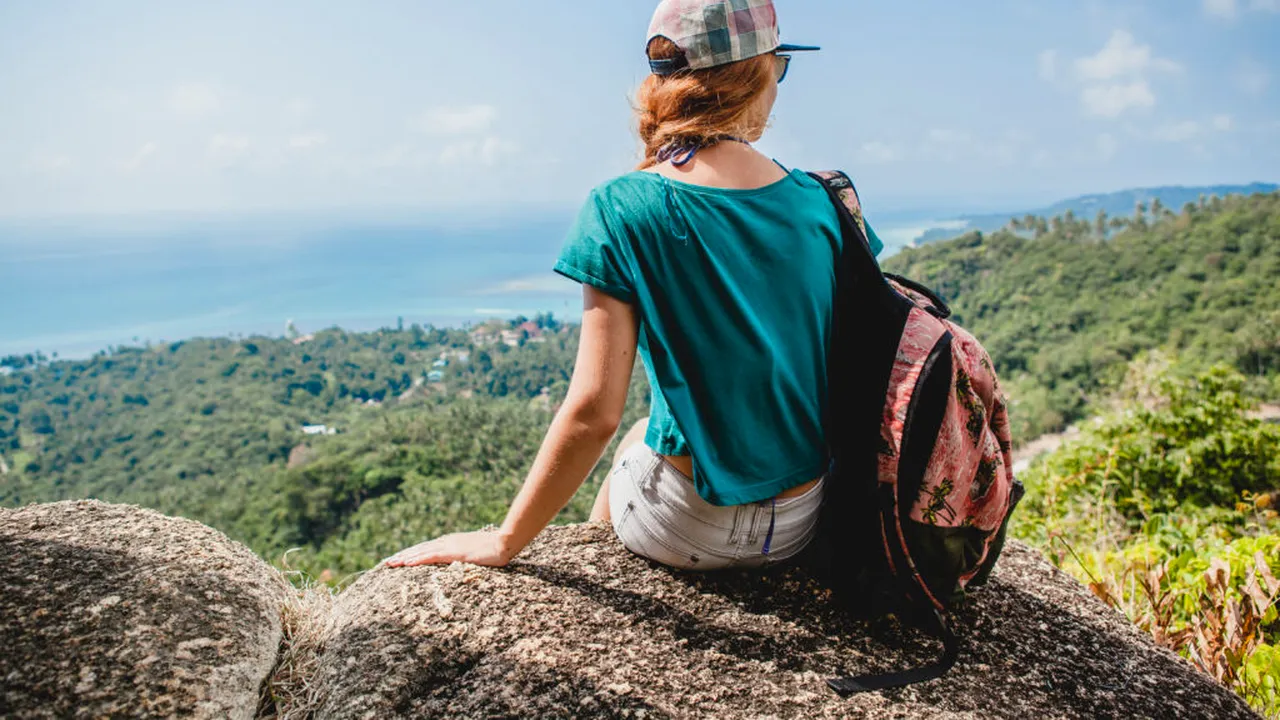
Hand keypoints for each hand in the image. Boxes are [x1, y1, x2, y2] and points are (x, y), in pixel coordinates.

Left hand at [383, 530, 512, 568]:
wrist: (505, 542)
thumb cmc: (494, 549)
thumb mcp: (475, 553)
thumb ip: (465, 556)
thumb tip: (460, 561)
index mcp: (450, 542)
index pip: (425, 548)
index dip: (410, 553)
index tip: (397, 559)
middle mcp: (446, 542)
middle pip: (419, 549)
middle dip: (402, 556)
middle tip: (386, 562)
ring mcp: (450, 546)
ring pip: (421, 552)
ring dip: (404, 558)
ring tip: (390, 563)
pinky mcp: (455, 553)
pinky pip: (432, 556)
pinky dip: (417, 559)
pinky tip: (406, 563)